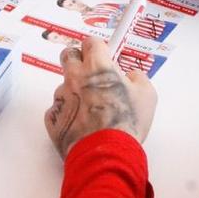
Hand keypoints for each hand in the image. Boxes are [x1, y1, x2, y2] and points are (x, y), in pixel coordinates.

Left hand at [44, 38, 156, 159]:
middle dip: (78, 61)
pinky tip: (81, 126)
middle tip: (91, 76)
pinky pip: (58, 110)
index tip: (104, 57)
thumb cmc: (127, 122)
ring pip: (64, 87)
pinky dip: (68, 115)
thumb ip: (138, 78)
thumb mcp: (147, 95)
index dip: (98, 48)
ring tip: (91, 112)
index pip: (91, 42)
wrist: (105, 156)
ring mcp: (60, 98)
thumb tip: (130, 76)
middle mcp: (74, 77)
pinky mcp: (52, 118)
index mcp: (97, 66)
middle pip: (68, 55)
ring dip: (75, 93)